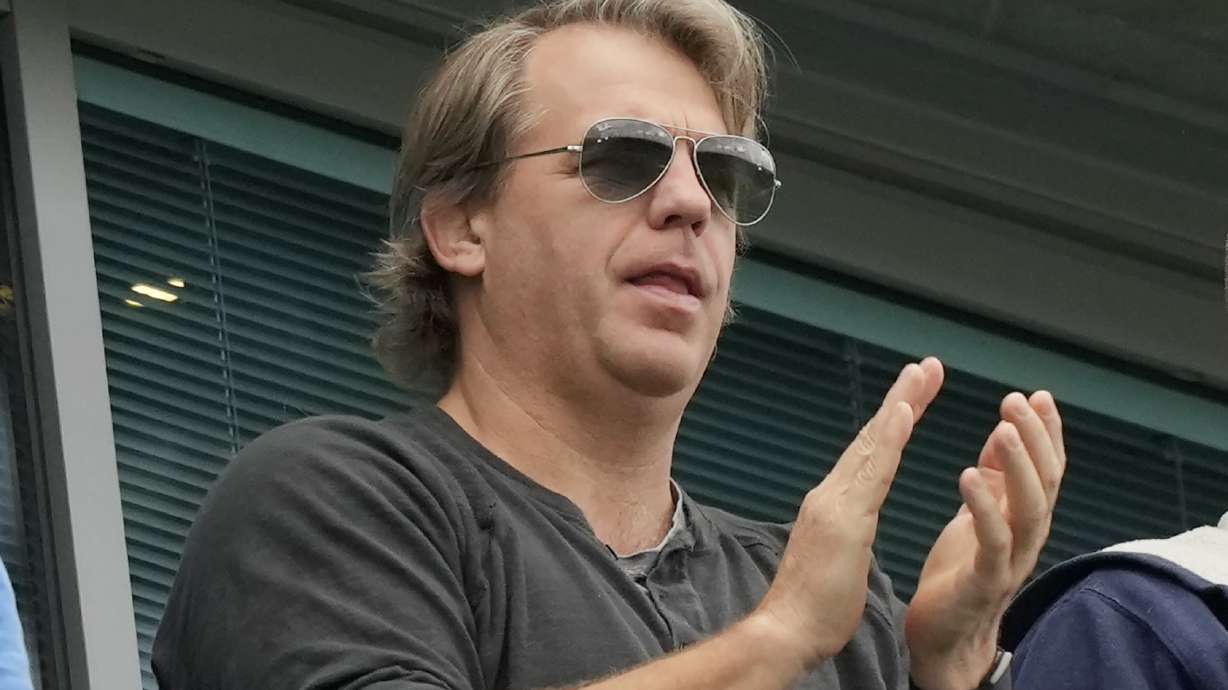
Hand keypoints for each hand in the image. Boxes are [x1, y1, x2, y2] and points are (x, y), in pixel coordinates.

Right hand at [751, 358, 944, 670]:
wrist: (787, 630)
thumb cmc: (814, 607)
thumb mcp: (840, 561)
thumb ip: (848, 536)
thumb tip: (854, 530)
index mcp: (835, 505)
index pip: (871, 455)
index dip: (893, 422)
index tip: (914, 394)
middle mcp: (831, 494)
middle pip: (872, 438)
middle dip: (901, 399)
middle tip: (927, 365)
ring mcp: (835, 503)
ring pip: (873, 444)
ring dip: (899, 405)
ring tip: (922, 373)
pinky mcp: (843, 518)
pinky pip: (873, 471)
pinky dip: (888, 437)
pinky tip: (904, 411)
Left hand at [905, 391, 1066, 689]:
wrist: (943, 637)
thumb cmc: (959, 573)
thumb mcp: (978, 514)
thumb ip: (995, 478)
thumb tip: (1005, 431)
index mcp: (1022, 517)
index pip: (1047, 468)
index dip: (1047, 432)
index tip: (1038, 394)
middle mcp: (1027, 537)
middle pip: (1046, 482)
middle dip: (1036, 438)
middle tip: (1017, 400)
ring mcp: (1011, 561)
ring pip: (1030, 508)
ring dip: (1019, 466)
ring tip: (1003, 429)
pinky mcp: (985, 582)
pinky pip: (993, 542)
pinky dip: (984, 507)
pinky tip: (968, 475)